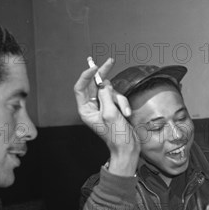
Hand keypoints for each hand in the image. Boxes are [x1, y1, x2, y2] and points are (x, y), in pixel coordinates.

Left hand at [74, 58, 139, 175]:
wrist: (127, 148)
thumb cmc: (116, 136)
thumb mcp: (110, 114)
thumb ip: (105, 96)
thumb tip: (104, 85)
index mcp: (85, 110)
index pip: (80, 87)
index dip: (86, 75)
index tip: (95, 67)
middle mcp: (92, 107)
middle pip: (94, 84)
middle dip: (103, 75)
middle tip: (110, 61)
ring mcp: (103, 106)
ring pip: (110, 91)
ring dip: (119, 99)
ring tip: (124, 113)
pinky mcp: (113, 108)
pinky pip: (117, 98)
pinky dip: (123, 104)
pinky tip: (126, 114)